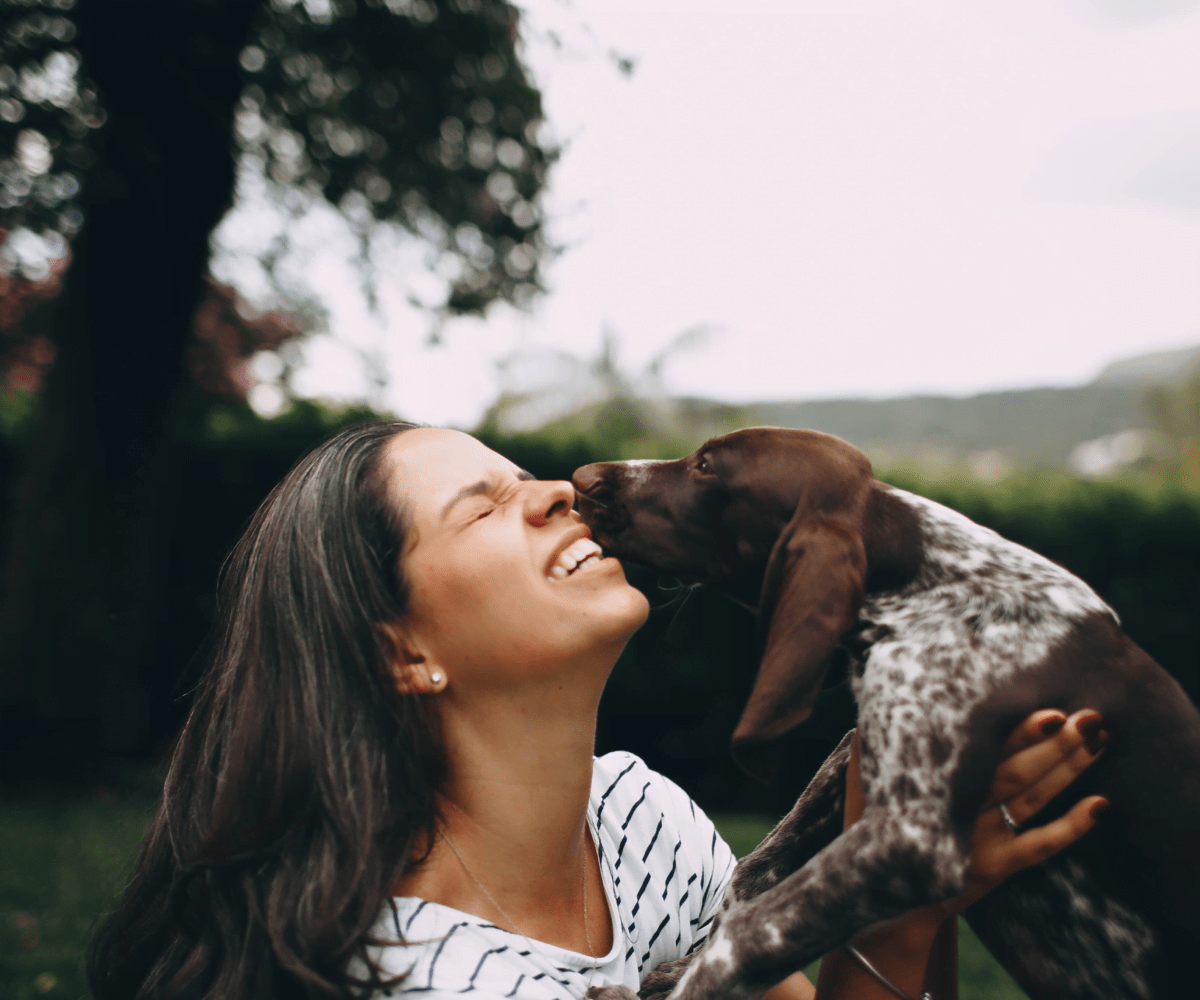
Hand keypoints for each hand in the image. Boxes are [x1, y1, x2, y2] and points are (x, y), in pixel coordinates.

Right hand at [844, 708, 1108, 915]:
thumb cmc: (875, 826)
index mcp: (937, 784)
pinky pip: (1042, 846)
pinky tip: (1101, 804)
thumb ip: (871, 745)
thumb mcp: (866, 784)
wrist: (884, 897)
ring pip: (1034, 799)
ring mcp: (985, 839)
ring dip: (1069, 769)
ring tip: (1099, 738)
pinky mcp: (1000, 867)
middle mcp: (965, 809)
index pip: (984, 751)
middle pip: (1017, 772)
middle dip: (1054, 744)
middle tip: (1088, 717)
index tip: (1051, 711)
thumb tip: (876, 704)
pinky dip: (1073, 827)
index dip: (1019, 732)